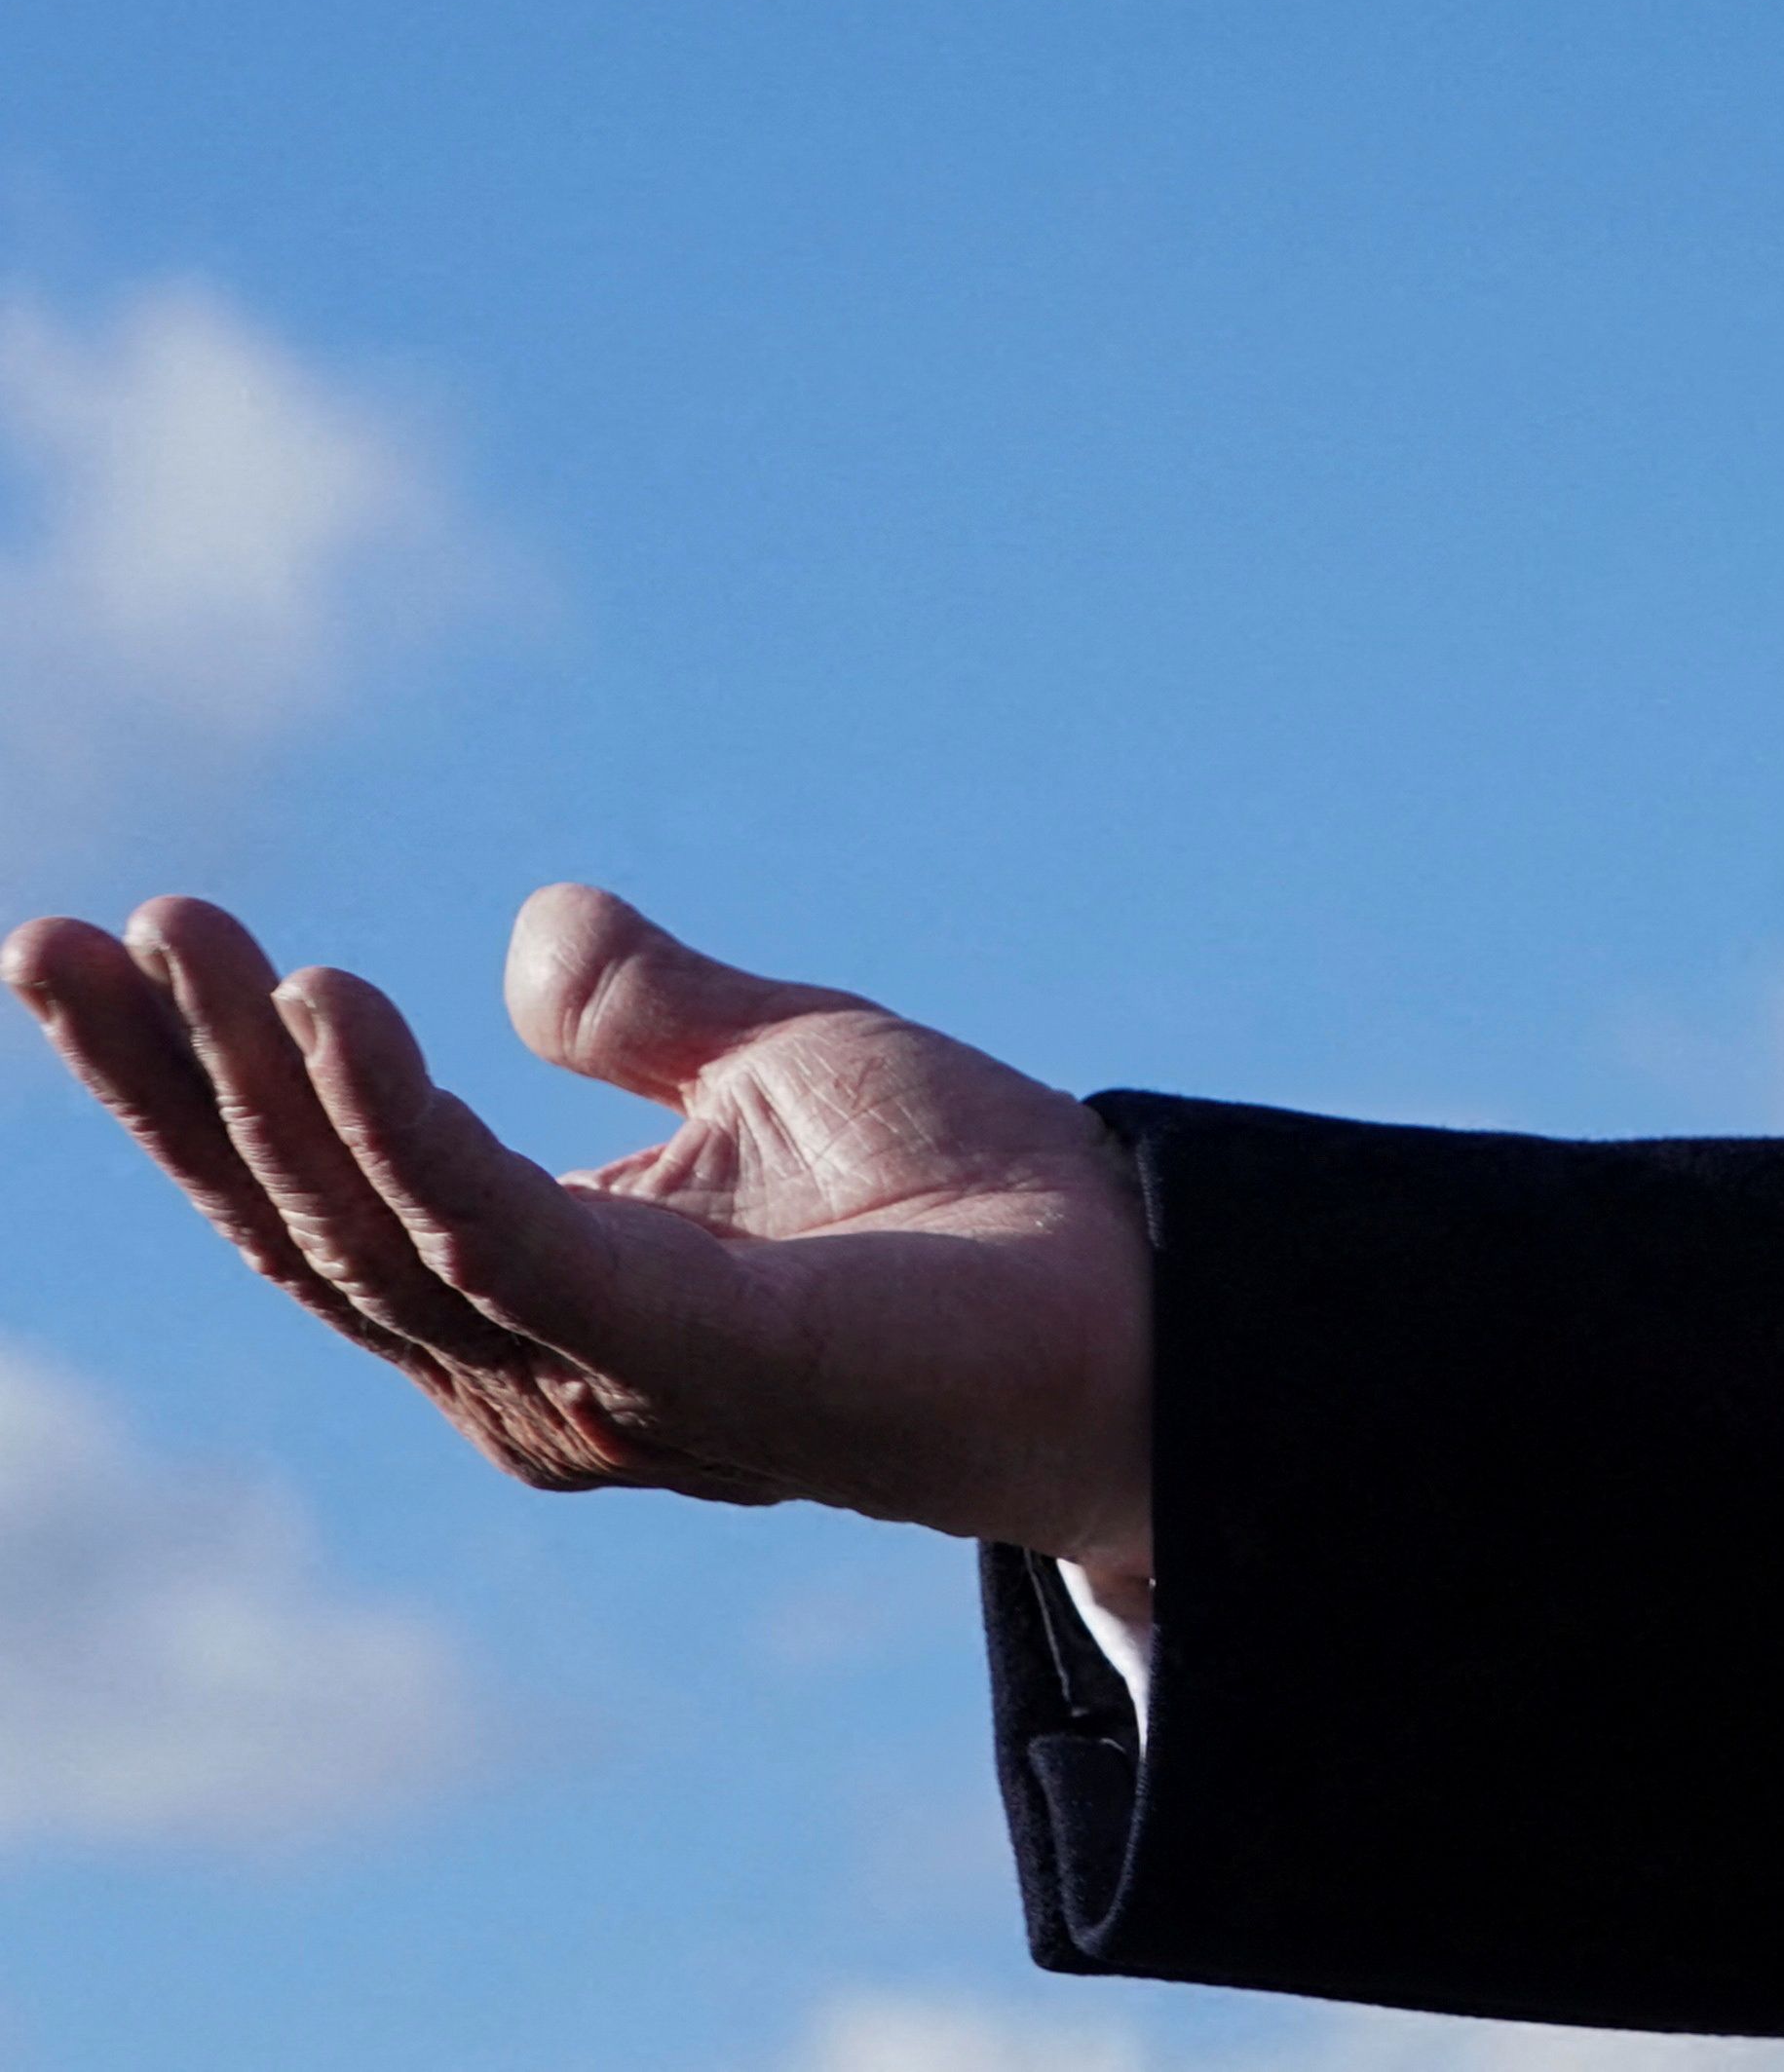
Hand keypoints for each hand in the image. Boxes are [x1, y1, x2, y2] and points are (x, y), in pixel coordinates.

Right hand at [4, 887, 1154, 1591]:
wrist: (1152, 1302)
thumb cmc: (980, 1213)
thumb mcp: (788, 1067)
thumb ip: (655, 1014)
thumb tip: (542, 926)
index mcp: (538, 1297)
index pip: (316, 1185)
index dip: (189, 1078)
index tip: (80, 946)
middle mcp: (531, 1367)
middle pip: (300, 1217)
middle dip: (167, 1080)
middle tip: (59, 938)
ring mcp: (600, 1379)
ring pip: (370, 1220)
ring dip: (258, 1077)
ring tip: (184, 935)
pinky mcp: (689, 1355)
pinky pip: (501, 1235)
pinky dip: (401, 1124)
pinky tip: (331, 1008)